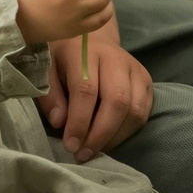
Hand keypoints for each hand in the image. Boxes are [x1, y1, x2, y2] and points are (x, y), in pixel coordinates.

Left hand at [43, 25, 152, 161]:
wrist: (92, 39)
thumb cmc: (64, 57)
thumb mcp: (46, 69)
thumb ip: (50, 94)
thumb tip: (59, 123)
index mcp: (85, 51)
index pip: (86, 90)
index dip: (79, 122)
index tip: (70, 145)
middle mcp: (115, 58)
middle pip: (117, 101)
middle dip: (100, 134)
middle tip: (82, 154)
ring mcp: (135, 70)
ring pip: (134, 111)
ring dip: (114, 138)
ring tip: (93, 151)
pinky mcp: (147, 81)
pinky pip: (142, 114)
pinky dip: (126, 133)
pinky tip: (107, 140)